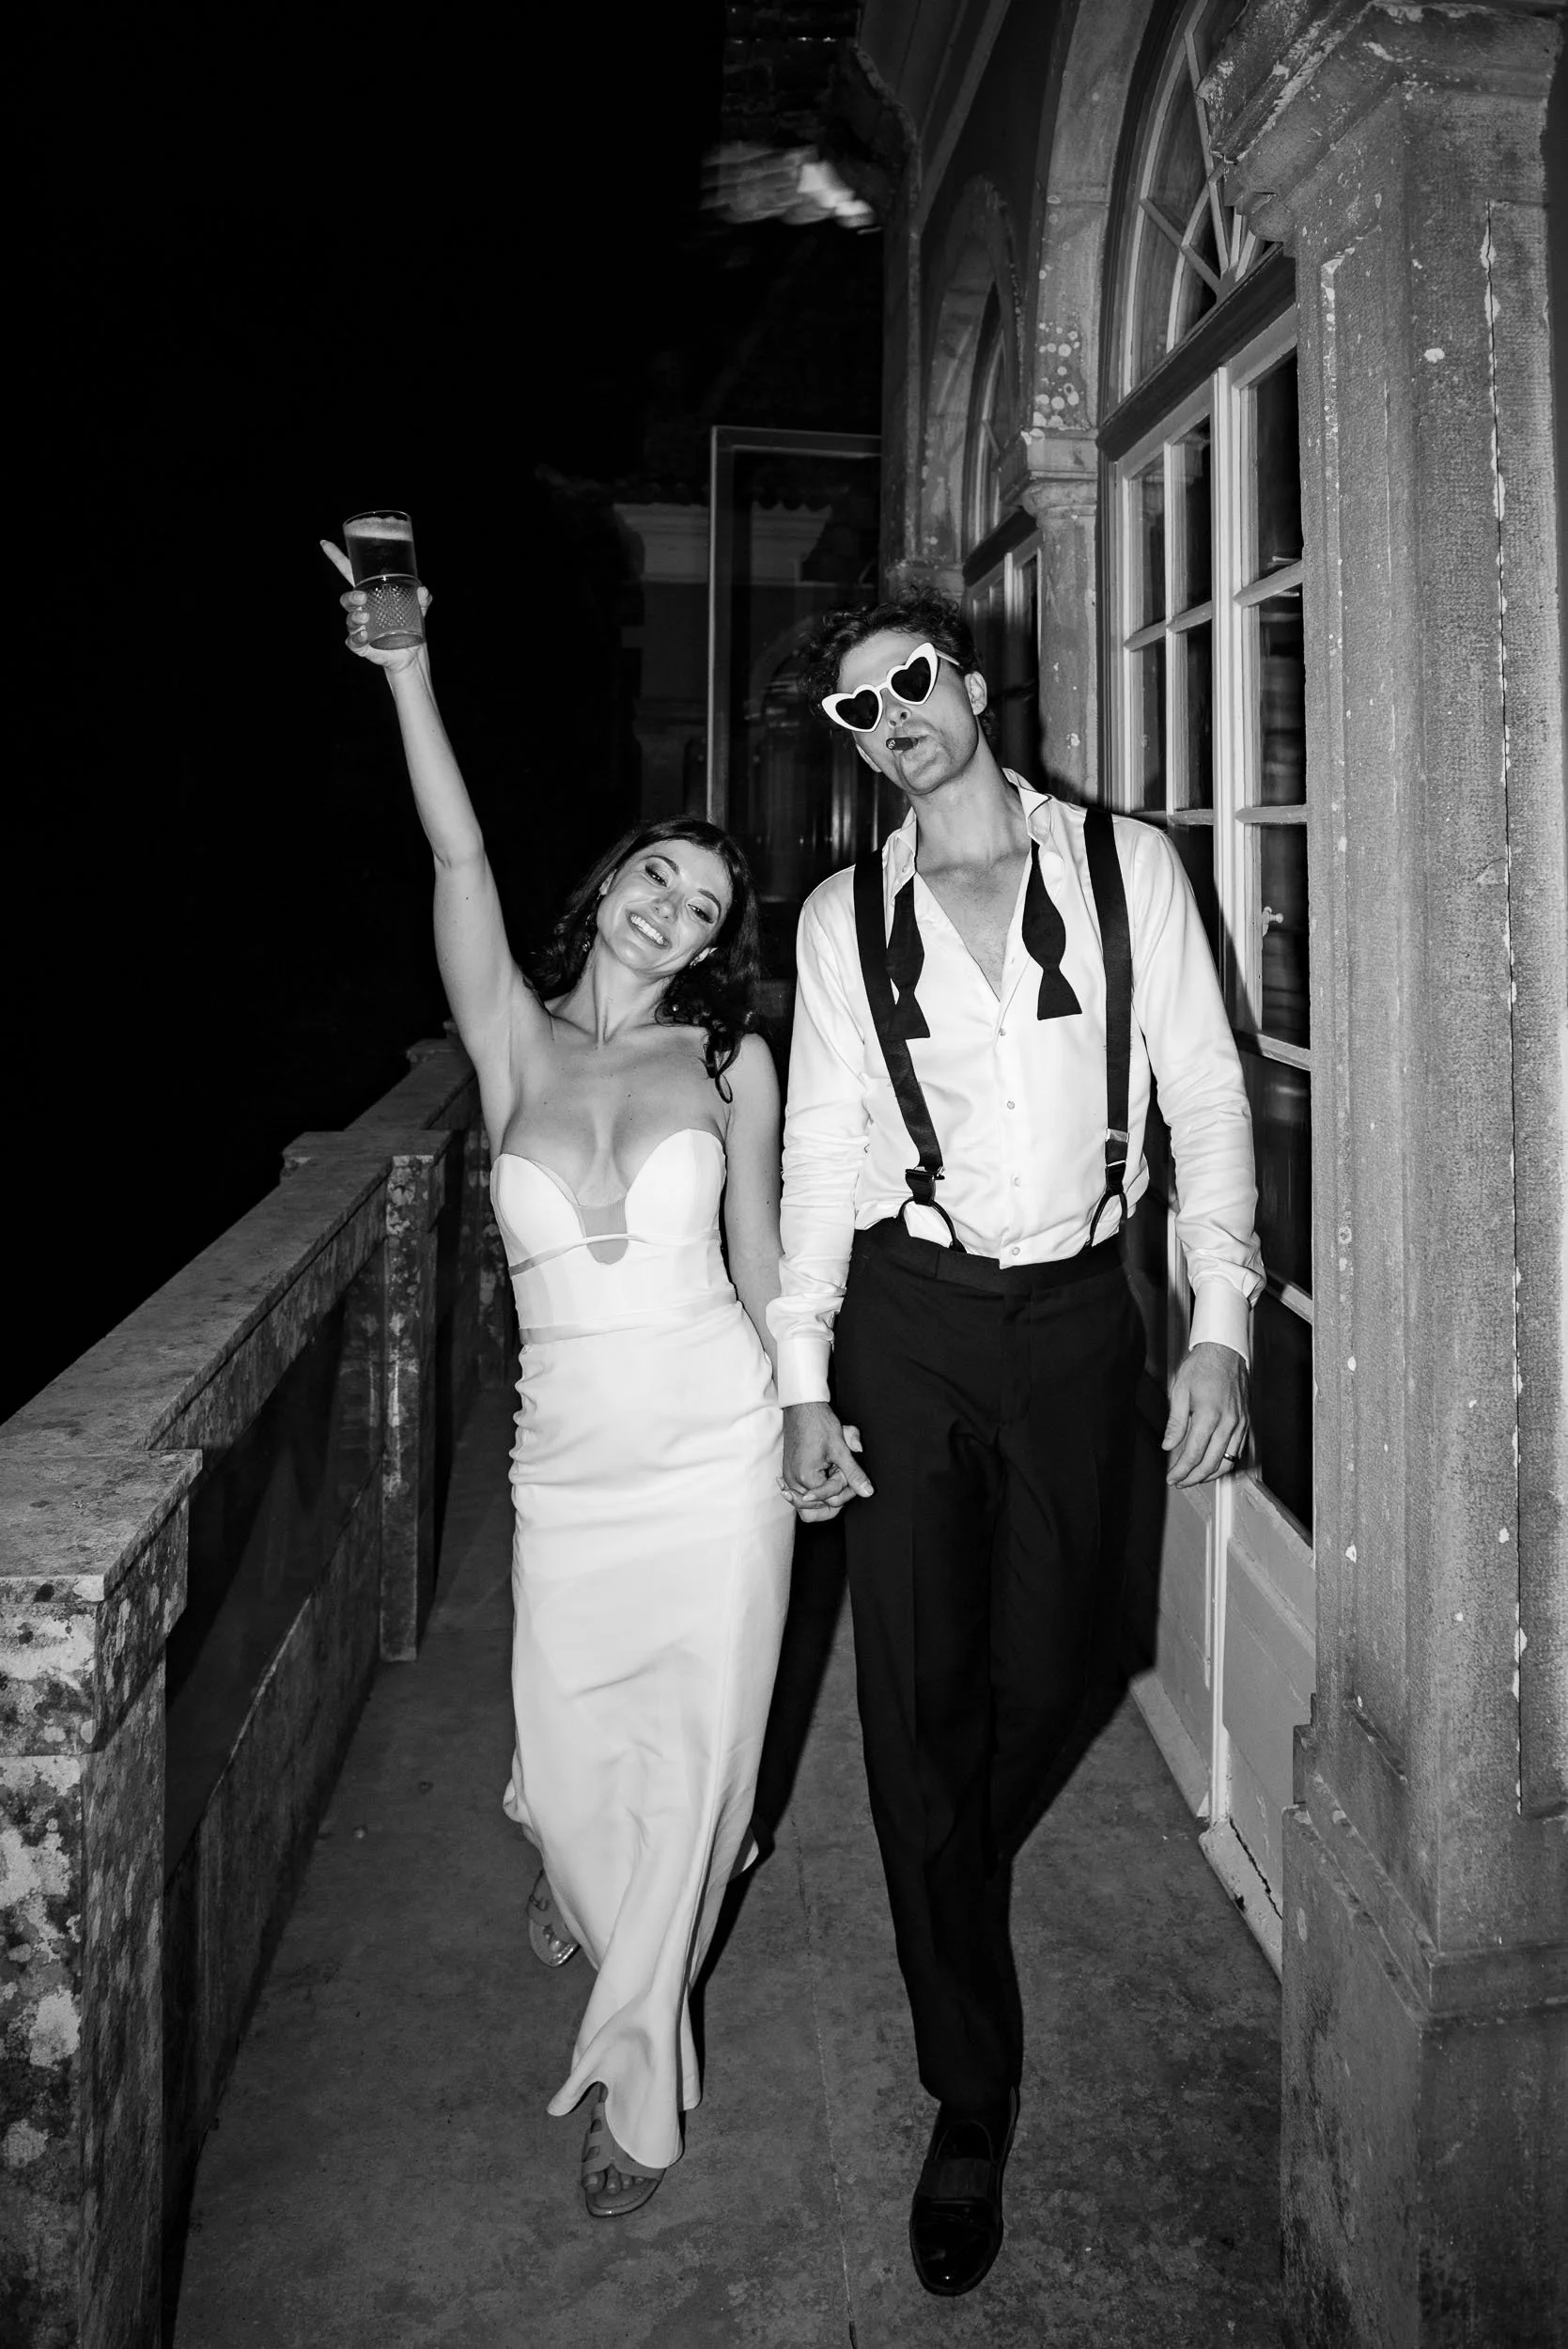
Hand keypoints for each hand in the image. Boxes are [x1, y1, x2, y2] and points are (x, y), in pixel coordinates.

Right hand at [320, 539, 431, 672]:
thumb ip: (422, 598)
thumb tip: (422, 590)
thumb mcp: (419, 609)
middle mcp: (362, 610)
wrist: (412, 654)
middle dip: (351, 596)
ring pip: (349, 619)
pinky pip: (352, 641)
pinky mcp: (362, 645)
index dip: (337, 558)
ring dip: (354, 617)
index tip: (324, 543)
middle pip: (346, 598)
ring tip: (366, 618)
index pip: (349, 574)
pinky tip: (364, 635)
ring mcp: (360, 627)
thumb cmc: (411, 625)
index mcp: (370, 595)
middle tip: (363, 598)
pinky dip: (356, 638)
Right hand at [781, 1400, 873, 1520]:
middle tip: (840, 1475)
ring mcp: (788, 1479)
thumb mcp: (841, 1450)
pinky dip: (814, 1489)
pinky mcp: (787, 1474)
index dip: (847, 1490)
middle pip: (816, 1509)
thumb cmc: (819, 1424)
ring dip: (823, 1493)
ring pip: (807, 1505)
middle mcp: (793, 1482)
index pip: (831, 1501)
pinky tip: (822, 1476)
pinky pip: (800, 1494)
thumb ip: (854, 1474)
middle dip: (833, 1496)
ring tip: (831, 1473)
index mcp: (806, 1478)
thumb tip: (868, 1492)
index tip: (849, 1472)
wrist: (801, 1407)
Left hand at [1163, 1340, 1249, 1487]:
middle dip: (1193, 1477)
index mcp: (1209, 1414)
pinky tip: (1212, 1465)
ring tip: (1194, 1477)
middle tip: (1180, 1481)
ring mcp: (1240, 1424)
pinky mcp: (1246, 1423)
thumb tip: (1168, 1445)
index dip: (1181, 1470)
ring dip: (1210, 1475)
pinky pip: (1237, 1451)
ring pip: (1228, 1462)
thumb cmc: (1203, 1366)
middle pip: (1212, 1463)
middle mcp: (1228, 1422)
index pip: (1194, 1453)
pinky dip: (1225, 1463)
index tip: (1172, 1477)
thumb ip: (1175, 1422)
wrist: (1225, 1351)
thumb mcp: (1180, 1390)